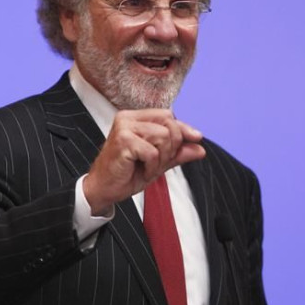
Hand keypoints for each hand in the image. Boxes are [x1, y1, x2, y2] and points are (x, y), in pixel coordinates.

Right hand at [83, 109, 205, 215]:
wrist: (104, 189)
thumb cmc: (127, 173)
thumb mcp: (159, 161)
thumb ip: (178, 152)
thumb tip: (200, 148)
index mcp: (135, 118)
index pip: (168, 115)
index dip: (184, 128)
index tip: (197, 138)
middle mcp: (128, 118)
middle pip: (169, 123)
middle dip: (171, 146)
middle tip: (158, 162)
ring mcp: (124, 128)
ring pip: (163, 137)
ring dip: (161, 158)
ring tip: (147, 167)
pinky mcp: (122, 140)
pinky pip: (152, 152)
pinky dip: (152, 166)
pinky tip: (140, 171)